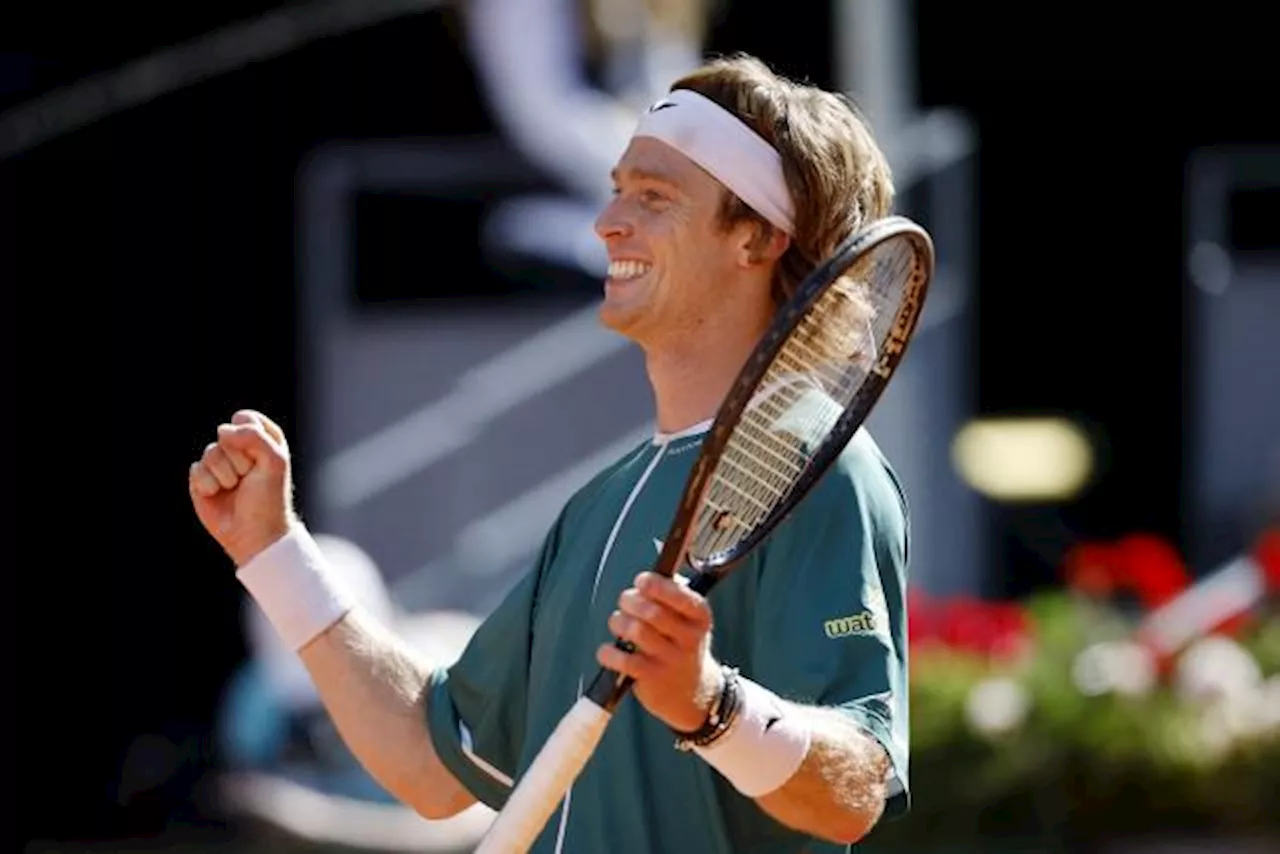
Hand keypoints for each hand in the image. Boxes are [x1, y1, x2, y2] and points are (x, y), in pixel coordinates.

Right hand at [188, 409, 296, 566]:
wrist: (253, 534)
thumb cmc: (269, 498)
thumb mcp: (274, 462)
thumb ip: (254, 437)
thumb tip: (223, 430)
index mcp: (262, 440)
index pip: (246, 418)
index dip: (250, 437)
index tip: (261, 459)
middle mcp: (239, 449)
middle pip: (225, 434)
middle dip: (239, 459)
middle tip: (249, 479)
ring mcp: (219, 464)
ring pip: (210, 452)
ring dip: (225, 474)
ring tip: (235, 489)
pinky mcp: (201, 479)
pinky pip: (196, 468)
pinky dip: (208, 484)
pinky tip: (217, 495)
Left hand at [596, 572, 722, 732]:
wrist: (693, 694)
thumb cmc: (682, 646)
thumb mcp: (690, 621)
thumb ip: (673, 596)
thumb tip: (649, 579)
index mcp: (700, 618)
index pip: (679, 595)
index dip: (655, 585)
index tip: (641, 582)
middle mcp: (689, 639)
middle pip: (652, 611)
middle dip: (630, 601)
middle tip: (625, 602)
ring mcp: (671, 660)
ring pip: (637, 631)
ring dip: (619, 623)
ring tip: (618, 624)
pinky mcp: (652, 678)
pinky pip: (623, 660)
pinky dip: (608, 652)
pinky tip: (609, 650)